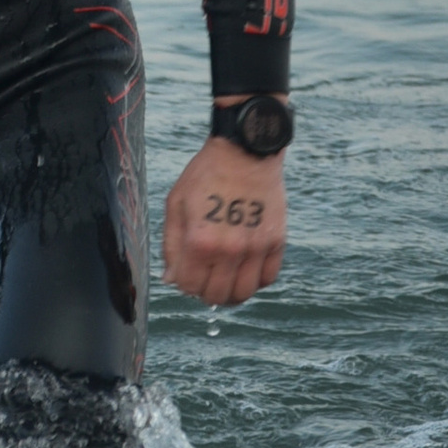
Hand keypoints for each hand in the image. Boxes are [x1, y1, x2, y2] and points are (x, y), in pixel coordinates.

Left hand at [160, 135, 286, 307]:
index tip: (187, 273)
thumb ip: (171, 245)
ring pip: (244, 293)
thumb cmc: (206, 175)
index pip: (190, 287)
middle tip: (205, 277)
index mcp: (200, 241)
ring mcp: (256, 247)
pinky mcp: (276, 241)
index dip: (185, 284)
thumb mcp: (176, 204)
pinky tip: (245, 267)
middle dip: (206, 292)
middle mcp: (230, 250)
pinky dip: (256, 280)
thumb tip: (170, 279)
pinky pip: (268, 278)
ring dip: (231, 292)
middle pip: (217, 296)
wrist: (246, 151)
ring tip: (225, 277)